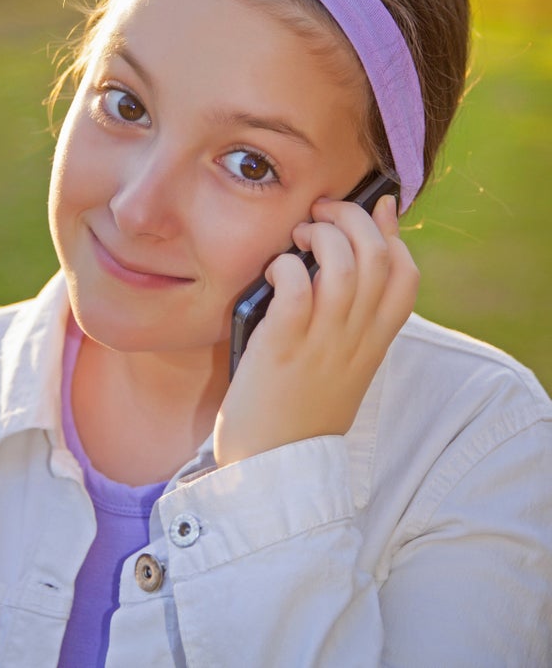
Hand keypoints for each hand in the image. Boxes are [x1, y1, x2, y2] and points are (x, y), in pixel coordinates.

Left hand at [214, 194, 418, 465]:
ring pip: (346, 267)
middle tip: (322, 212)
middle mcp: (355, 339)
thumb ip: (349, 319)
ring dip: (323, 235)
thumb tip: (343, 272)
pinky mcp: (282, 348)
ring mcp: (322, 343)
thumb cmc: (298, 409)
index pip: (406, 276)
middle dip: (353, 218)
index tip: (370, 213)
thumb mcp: (341, 365)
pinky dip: (289, 267)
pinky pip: (298, 290)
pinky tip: (276, 268)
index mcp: (373, 343)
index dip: (391, 234)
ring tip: (299, 234)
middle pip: (378, 258)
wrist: (273, 468)